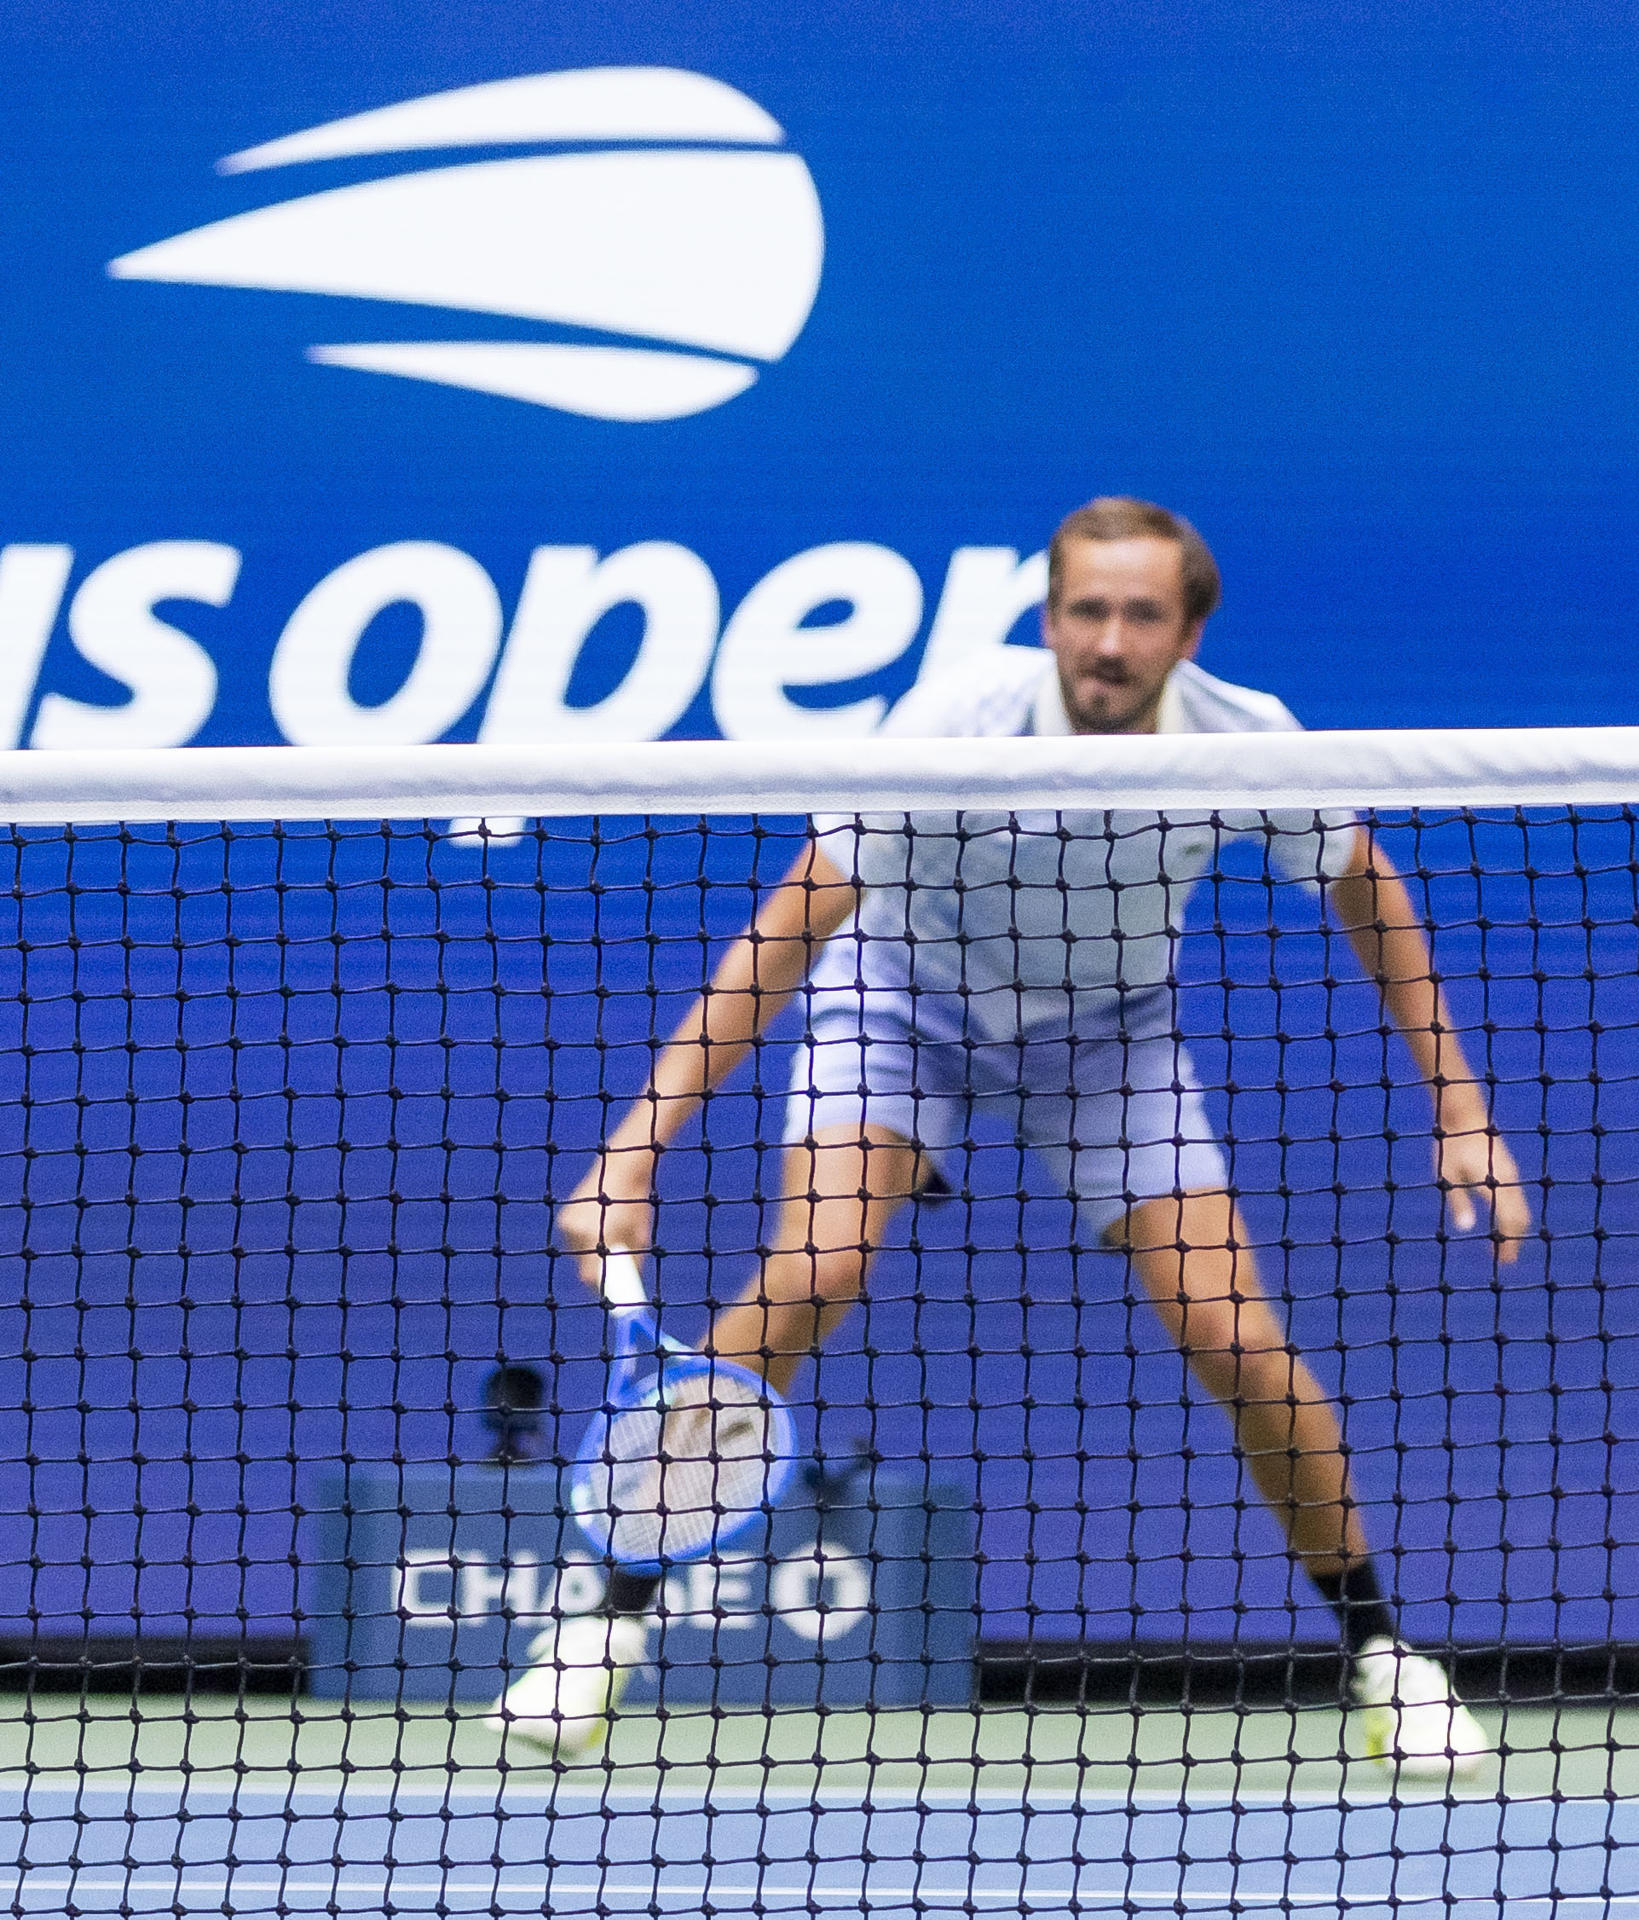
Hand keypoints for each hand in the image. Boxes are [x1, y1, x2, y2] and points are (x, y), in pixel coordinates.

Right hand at [555, 1147, 656, 1288]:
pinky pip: (573, 1240)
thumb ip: (631, 1263)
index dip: (602, 1288)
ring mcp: (567, 1225)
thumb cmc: (636, 1205)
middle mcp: (578, 1233)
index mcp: (598, 1239)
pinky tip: (598, 1227)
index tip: (612, 1296)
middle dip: (597, 1273)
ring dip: (589, 1255)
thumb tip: (628, 1287)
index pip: (591, 1277)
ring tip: (608, 1238)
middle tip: (611, 1276)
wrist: (622, 1170)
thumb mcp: (639, 1237)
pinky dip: (583, 1241)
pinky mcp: (564, 1218)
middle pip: (583, 1268)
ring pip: (576, 1254)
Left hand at [1435, 1113, 1530, 1263]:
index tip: (1504, 1261)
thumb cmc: (1450, 1145)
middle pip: (1519, 1217)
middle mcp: (1508, 1179)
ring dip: (1516, 1228)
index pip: (1508, 1220)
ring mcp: (1511, 1173)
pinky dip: (1515, 1214)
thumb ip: (1458, 1201)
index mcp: (1494, 1182)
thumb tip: (1466, 1227)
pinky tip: (1505, 1223)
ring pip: (1521, 1207)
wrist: (1464, 1115)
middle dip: (1514, 1239)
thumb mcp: (1447, 1173)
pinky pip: (1517, 1197)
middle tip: (1506, 1260)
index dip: (1508, 1242)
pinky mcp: (1508, 1169)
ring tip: (1506, 1247)